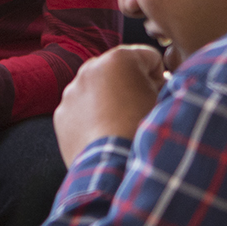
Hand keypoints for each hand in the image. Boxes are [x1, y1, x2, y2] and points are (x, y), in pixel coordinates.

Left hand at [53, 45, 165, 166]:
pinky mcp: (62, 114)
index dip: (159, 76)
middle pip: (119, 70)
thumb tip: (159, 84)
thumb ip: (164, 85)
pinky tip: (103, 134)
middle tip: (140, 109)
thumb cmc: (143, 132)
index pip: (149, 57)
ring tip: (120, 125)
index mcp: (120, 59)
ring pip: (96, 88)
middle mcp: (91, 68)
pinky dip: (90, 117)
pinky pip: (80, 108)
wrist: (113, 168)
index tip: (159, 93)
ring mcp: (72, 91)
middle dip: (129, 85)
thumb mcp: (164, 103)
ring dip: (108, 100)